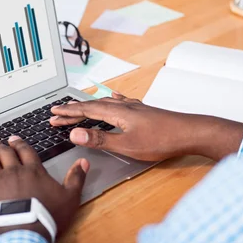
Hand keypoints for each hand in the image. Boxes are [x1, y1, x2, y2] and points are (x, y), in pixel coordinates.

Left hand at [0, 136, 88, 241]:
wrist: (26, 231)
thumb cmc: (48, 216)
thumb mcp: (70, 197)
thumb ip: (76, 178)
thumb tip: (83, 162)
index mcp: (33, 170)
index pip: (26, 151)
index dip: (19, 144)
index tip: (14, 139)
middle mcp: (13, 171)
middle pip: (4, 153)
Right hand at [51, 93, 242, 161]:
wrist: (190, 132)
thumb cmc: (161, 140)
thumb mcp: (127, 144)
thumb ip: (100, 139)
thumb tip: (75, 133)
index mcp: (117, 113)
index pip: (86, 111)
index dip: (68, 113)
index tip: (52, 115)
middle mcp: (124, 106)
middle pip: (93, 105)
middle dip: (74, 110)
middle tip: (57, 114)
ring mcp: (135, 107)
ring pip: (106, 103)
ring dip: (89, 106)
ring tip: (78, 107)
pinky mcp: (144, 111)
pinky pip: (121, 101)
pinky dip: (111, 100)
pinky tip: (114, 97)